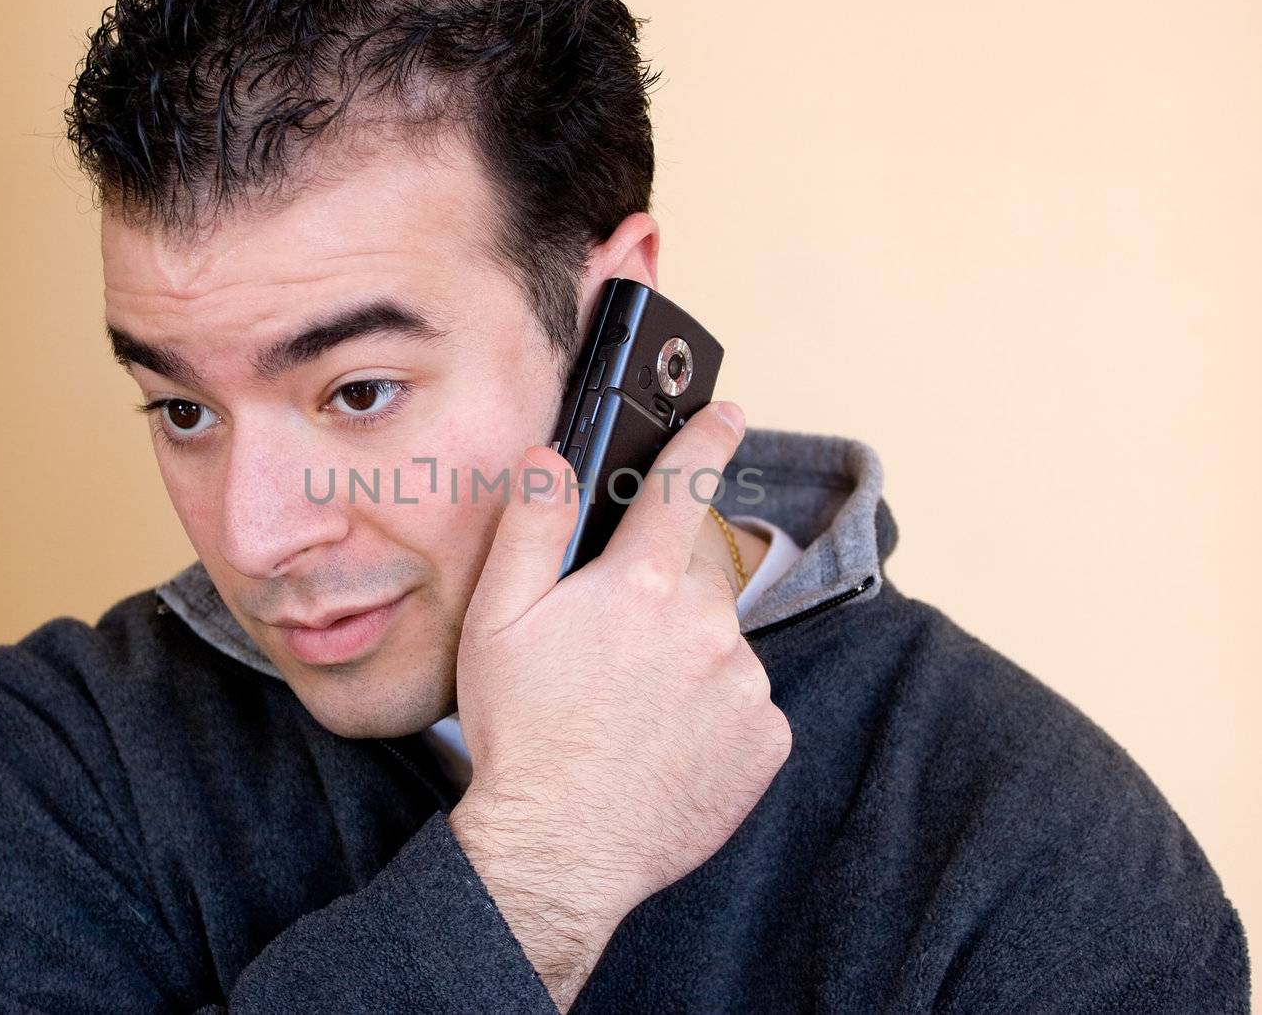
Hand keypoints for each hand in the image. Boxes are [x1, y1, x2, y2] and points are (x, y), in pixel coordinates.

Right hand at [449, 400, 791, 1008]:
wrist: (560, 849)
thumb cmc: (522, 735)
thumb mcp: (497, 621)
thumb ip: (530, 528)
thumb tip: (550, 458)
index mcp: (640, 586)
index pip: (681, 488)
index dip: (705, 439)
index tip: (726, 413)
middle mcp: (705, 625)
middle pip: (696, 577)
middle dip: (661, 595)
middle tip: (611, 650)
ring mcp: (743, 685)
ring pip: (720, 645)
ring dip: (687, 659)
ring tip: (631, 710)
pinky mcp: (764, 740)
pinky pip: (745, 705)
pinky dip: (714, 714)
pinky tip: (666, 743)